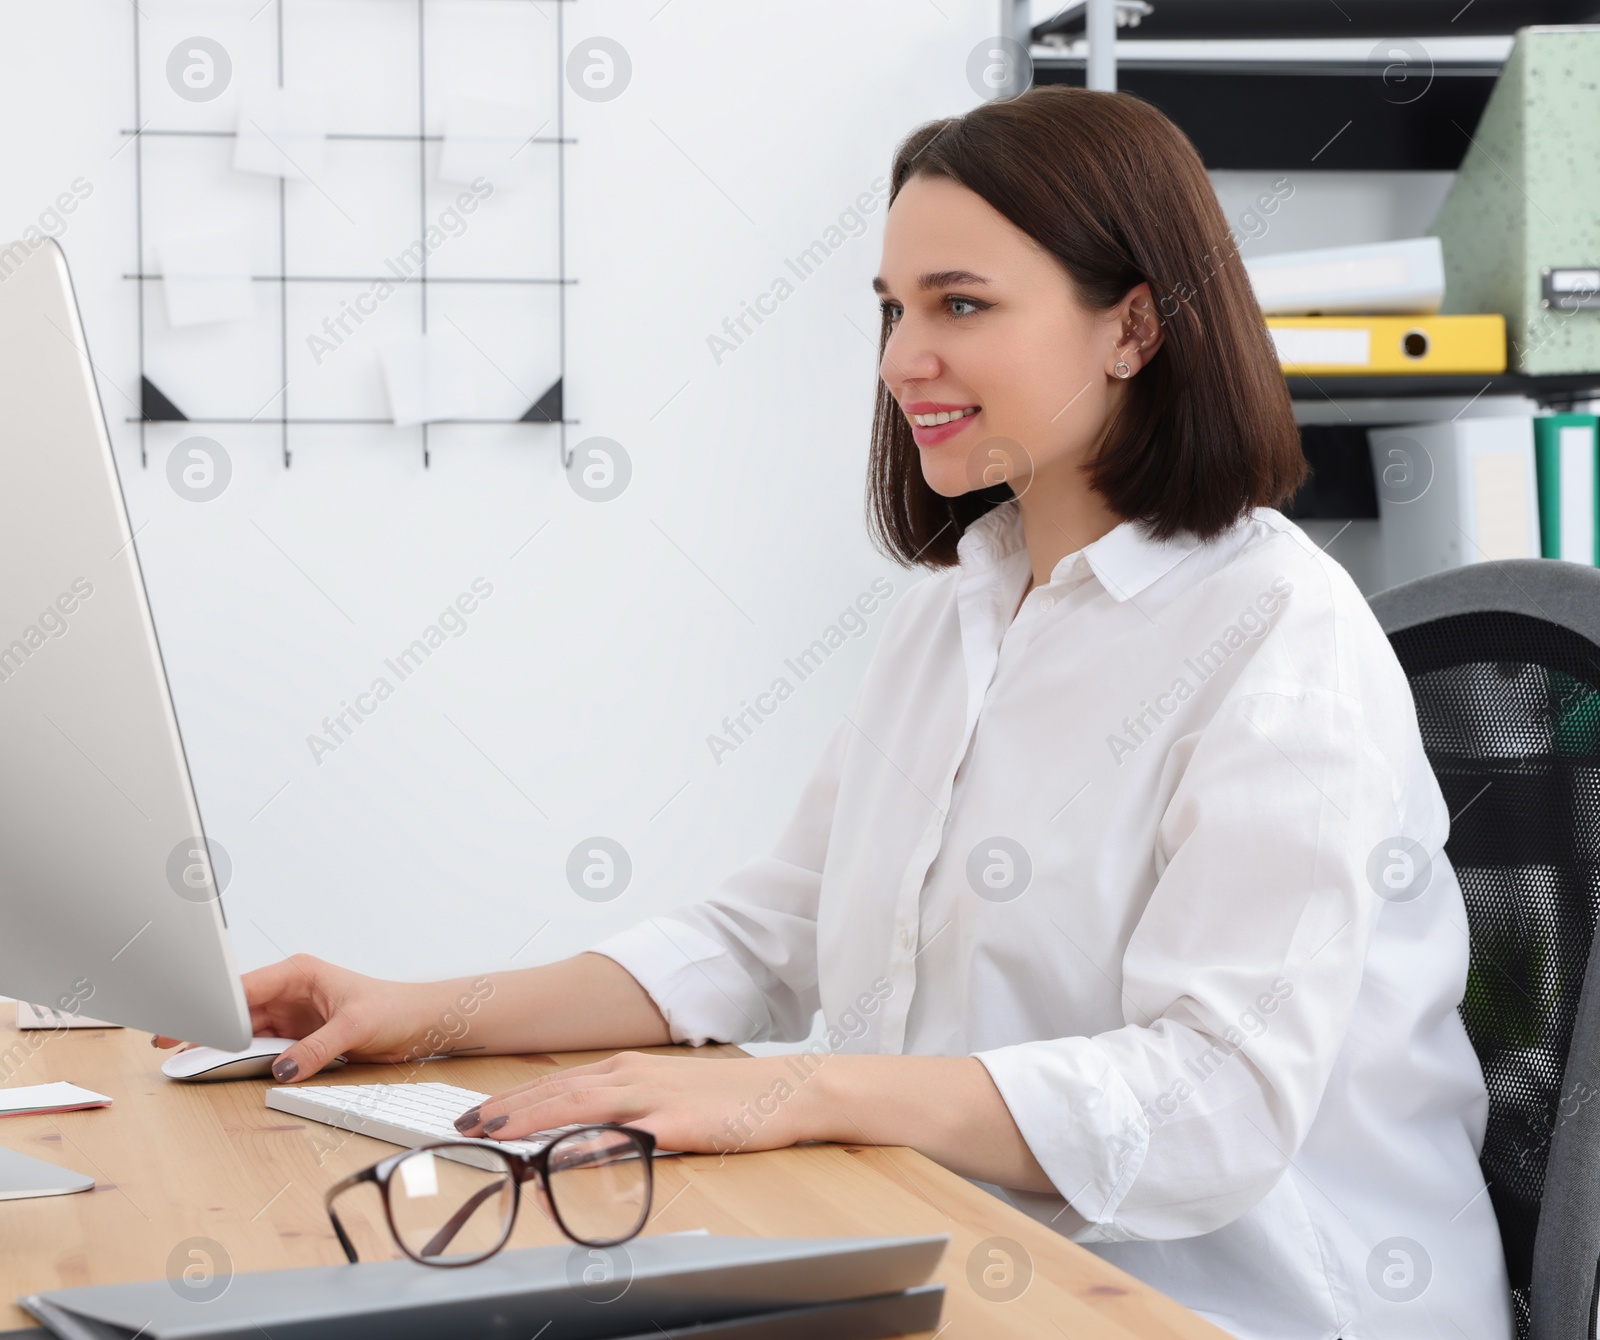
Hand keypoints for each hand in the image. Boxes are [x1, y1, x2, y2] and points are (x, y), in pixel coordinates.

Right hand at [150, 953, 435, 1081]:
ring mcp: (291, 1013)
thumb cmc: (393, 1008)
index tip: (184, 1018)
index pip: (244, 988)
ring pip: (244, 1029)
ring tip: (185, 1057)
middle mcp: (290, 990)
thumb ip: (315, 1049)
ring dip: (220, 1043)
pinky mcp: (296, 1034)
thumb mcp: (354, 1028)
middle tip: (166, 1040)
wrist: (418, 1022)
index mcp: (298, 973)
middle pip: (236, 1009)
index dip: (211, 1005)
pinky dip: (242, 1055)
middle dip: (204, 1024)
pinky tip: (221, 1066)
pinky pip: (261, 1045)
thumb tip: (283, 1068)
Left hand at [453, 1052, 822, 1156]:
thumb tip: (589, 1128)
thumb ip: (630, 1107)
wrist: (789, 1090)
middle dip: (508, 1107)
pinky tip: (562, 1154)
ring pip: (578, 1105)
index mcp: (631, 1068)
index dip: (514, 1097)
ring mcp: (654, 1098)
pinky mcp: (675, 1125)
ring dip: (532, 1118)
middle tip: (466, 1124)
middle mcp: (634, 1076)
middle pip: (557, 1090)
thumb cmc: (732, 1097)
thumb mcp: (670, 1094)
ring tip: (495, 1133)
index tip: (478, 1112)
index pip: (558, 1081)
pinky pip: (623, 1136)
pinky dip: (587, 1144)